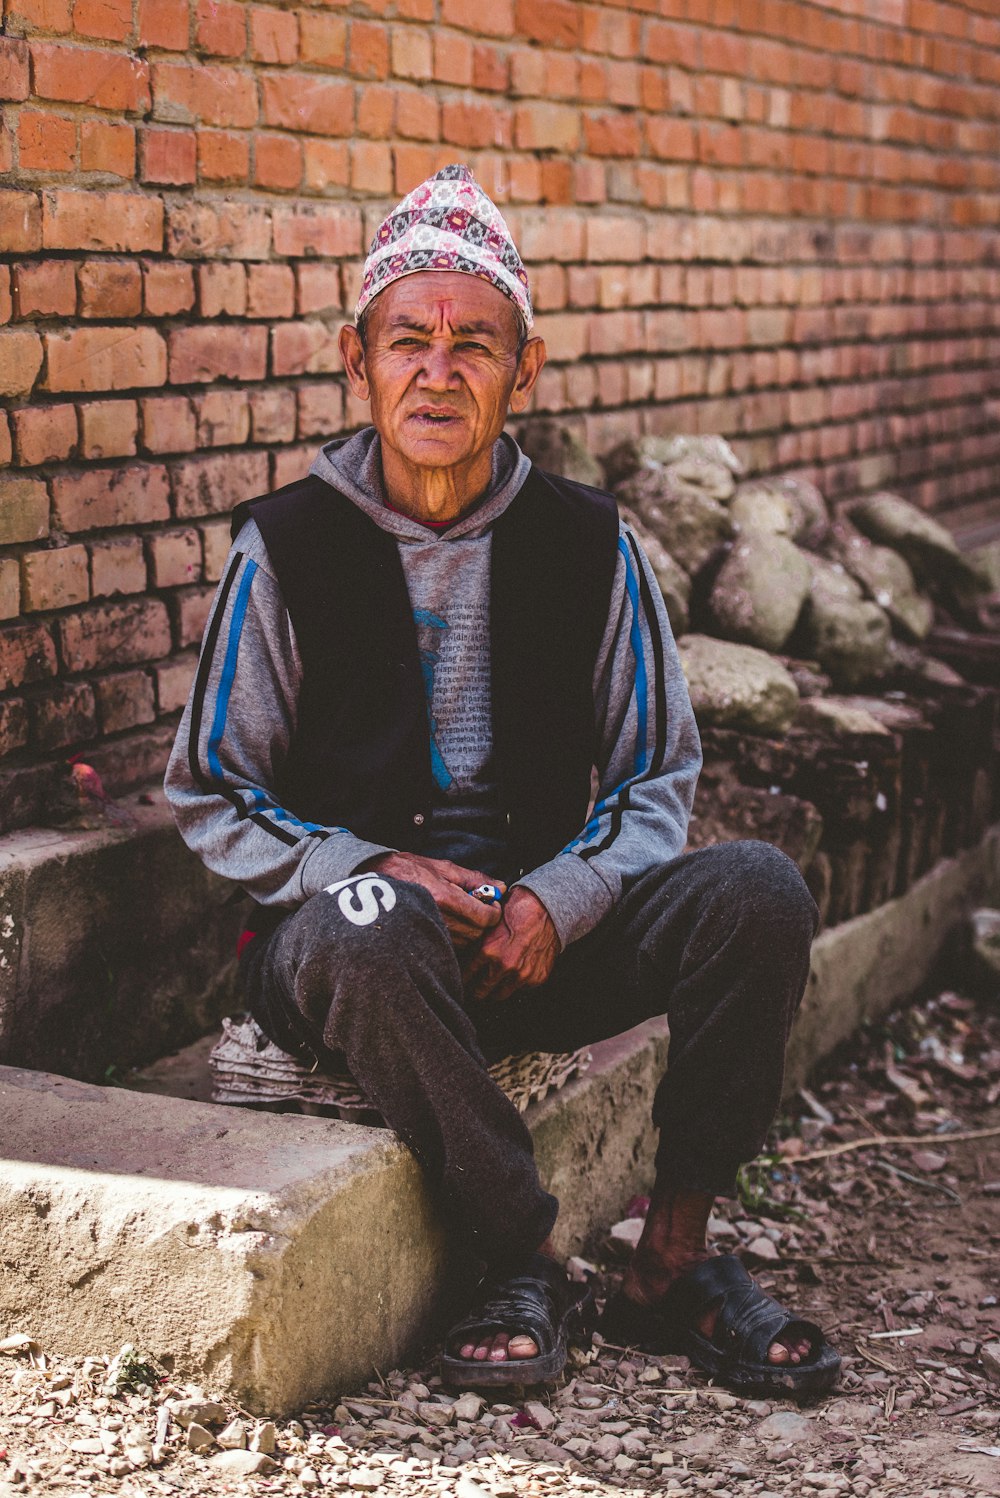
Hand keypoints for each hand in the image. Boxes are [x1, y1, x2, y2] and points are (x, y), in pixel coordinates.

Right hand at [360, 852, 505, 945]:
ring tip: (464, 918)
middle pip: (476, 934)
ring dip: (470, 933)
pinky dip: (456, 940)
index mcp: (444, 897)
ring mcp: (427, 933)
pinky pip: (448, 948)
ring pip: (464, 944)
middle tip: (480, 912)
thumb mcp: (442, 867)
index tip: (492, 906)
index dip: (494, 913)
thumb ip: (474, 878)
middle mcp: (436, 918)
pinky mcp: (419, 942)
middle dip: (483, 924)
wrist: (372, 881)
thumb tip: (500, 887)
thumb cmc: (408, 870)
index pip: (483, 917)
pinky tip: (451, 927)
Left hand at [463, 887, 560, 1002]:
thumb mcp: (490, 921)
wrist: (548, 909)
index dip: (462, 979)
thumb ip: (477, 941)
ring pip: (499, 995)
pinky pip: (520, 989)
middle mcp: (504, 965)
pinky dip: (515, 984)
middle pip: (480, 991)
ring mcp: (521, 974)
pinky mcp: (536, 978)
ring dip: (493, 992)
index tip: (461, 981)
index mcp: (488, 950)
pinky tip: (512, 976)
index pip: (466, 975)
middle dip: (474, 991)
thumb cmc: (518, 909)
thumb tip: (463, 952)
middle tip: (472, 990)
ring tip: (489, 988)